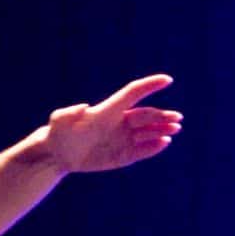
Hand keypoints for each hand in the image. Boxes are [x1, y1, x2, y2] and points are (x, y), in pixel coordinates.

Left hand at [44, 76, 183, 172]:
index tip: (167, 80)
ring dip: (161, 130)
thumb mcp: (58, 121)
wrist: (57, 154)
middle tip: (177, 119)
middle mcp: (119, 122)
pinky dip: (152, 147)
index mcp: (108, 110)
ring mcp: (121, 138)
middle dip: (162, 116)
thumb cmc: (57, 133)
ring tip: (174, 130)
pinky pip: (140, 150)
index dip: (149, 85)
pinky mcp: (120, 155)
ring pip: (147, 132)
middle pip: (146, 116)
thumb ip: (67, 113)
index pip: (133, 93)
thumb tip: (83, 108)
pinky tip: (163, 144)